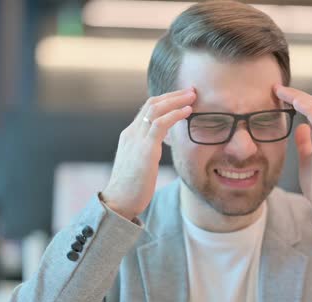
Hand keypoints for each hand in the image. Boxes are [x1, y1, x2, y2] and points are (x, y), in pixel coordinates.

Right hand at [101, 88, 195, 219]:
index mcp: (129, 135)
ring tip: (192, 96)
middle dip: (173, 95)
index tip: (182, 97)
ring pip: (156, 109)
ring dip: (176, 100)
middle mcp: (131, 133)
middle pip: (152, 103)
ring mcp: (136, 139)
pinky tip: (188, 112)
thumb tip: (158, 147)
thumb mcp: (139, 163)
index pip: (147, 109)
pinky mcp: (145, 149)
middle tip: (191, 90)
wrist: (119, 202)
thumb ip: (147, 150)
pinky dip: (176, 114)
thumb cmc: (131, 187)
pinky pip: (161, 124)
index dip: (165, 100)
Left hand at [274, 84, 311, 219]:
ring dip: (299, 97)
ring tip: (282, 91)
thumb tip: (299, 128)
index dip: (295, 99)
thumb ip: (304, 143)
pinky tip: (296, 102)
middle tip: (276, 88)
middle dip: (295, 93)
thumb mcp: (307, 159)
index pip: (310, 109)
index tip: (277, 94)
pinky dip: (309, 109)